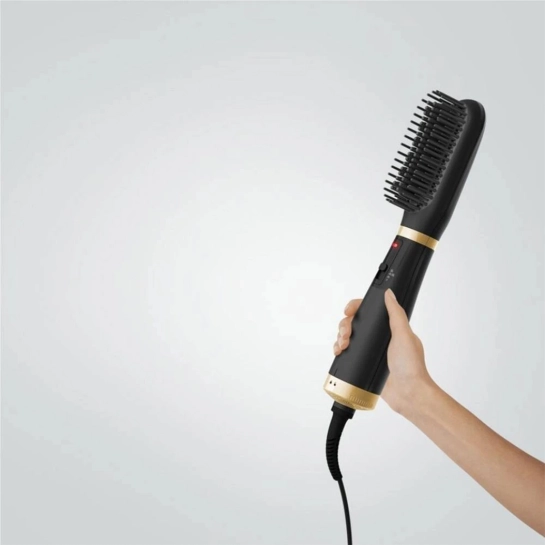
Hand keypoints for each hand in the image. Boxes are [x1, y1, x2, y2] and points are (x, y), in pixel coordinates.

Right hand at [333, 288, 432, 412]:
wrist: (408, 394)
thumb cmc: (411, 366)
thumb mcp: (404, 335)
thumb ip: (396, 313)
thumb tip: (389, 293)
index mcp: (390, 328)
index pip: (369, 311)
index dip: (356, 308)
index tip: (349, 311)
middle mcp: (379, 338)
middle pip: (355, 323)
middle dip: (346, 325)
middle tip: (346, 334)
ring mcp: (370, 351)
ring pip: (348, 337)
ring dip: (340, 337)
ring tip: (342, 345)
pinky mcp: (363, 363)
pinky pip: (347, 353)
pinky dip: (339, 350)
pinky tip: (339, 352)